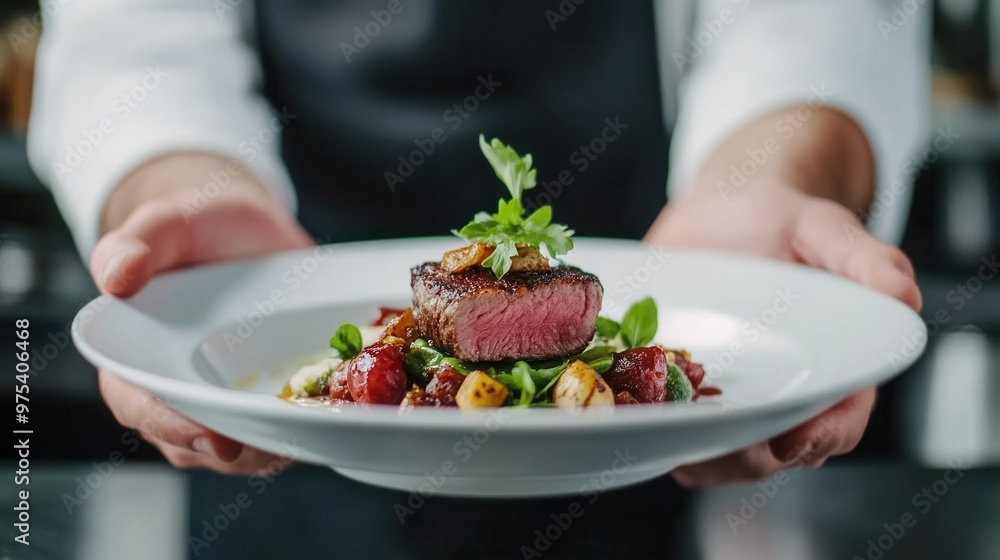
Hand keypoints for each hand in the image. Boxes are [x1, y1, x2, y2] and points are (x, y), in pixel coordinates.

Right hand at [92, 153, 312, 473]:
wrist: (245, 230)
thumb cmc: (196, 227)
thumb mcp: (164, 224)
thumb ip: (133, 244)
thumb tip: (117, 277)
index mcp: (134, 358)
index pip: (139, 406)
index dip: (170, 426)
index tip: (211, 434)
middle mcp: (175, 389)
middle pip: (194, 442)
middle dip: (235, 450)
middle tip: (275, 447)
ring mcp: (222, 399)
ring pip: (240, 448)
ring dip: (272, 448)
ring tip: (308, 432)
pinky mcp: (264, 397)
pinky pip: (277, 429)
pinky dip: (301, 430)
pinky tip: (327, 419)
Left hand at [647, 177, 920, 486]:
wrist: (726, 208)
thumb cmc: (787, 222)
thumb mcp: (827, 229)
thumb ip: (866, 260)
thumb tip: (906, 293)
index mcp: (832, 368)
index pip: (839, 422)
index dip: (820, 438)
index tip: (794, 442)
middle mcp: (781, 389)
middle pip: (774, 448)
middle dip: (748, 458)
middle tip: (719, 451)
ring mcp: (730, 391)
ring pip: (720, 446)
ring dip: (699, 454)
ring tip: (673, 445)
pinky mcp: (682, 382)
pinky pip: (673, 418)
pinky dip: (657, 425)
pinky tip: (637, 419)